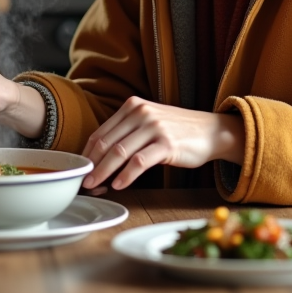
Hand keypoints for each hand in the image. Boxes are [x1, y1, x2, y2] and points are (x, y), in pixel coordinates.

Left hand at [81, 97, 244, 189]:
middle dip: (92, 165)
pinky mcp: (167, 144)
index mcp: (132, 106)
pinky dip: (126, 175)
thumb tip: (100, 158)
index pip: (101, 132)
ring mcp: (154, 127)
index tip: (80, 169)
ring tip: (95, 185)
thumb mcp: (149, 123)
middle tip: (82, 181)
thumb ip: (127, 133)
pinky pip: (140, 161)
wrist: (212, 131)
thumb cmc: (178, 131)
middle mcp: (141, 113)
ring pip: (119, 152)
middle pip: (106, 142)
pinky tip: (119, 185)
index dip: (87, 153)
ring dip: (104, 172)